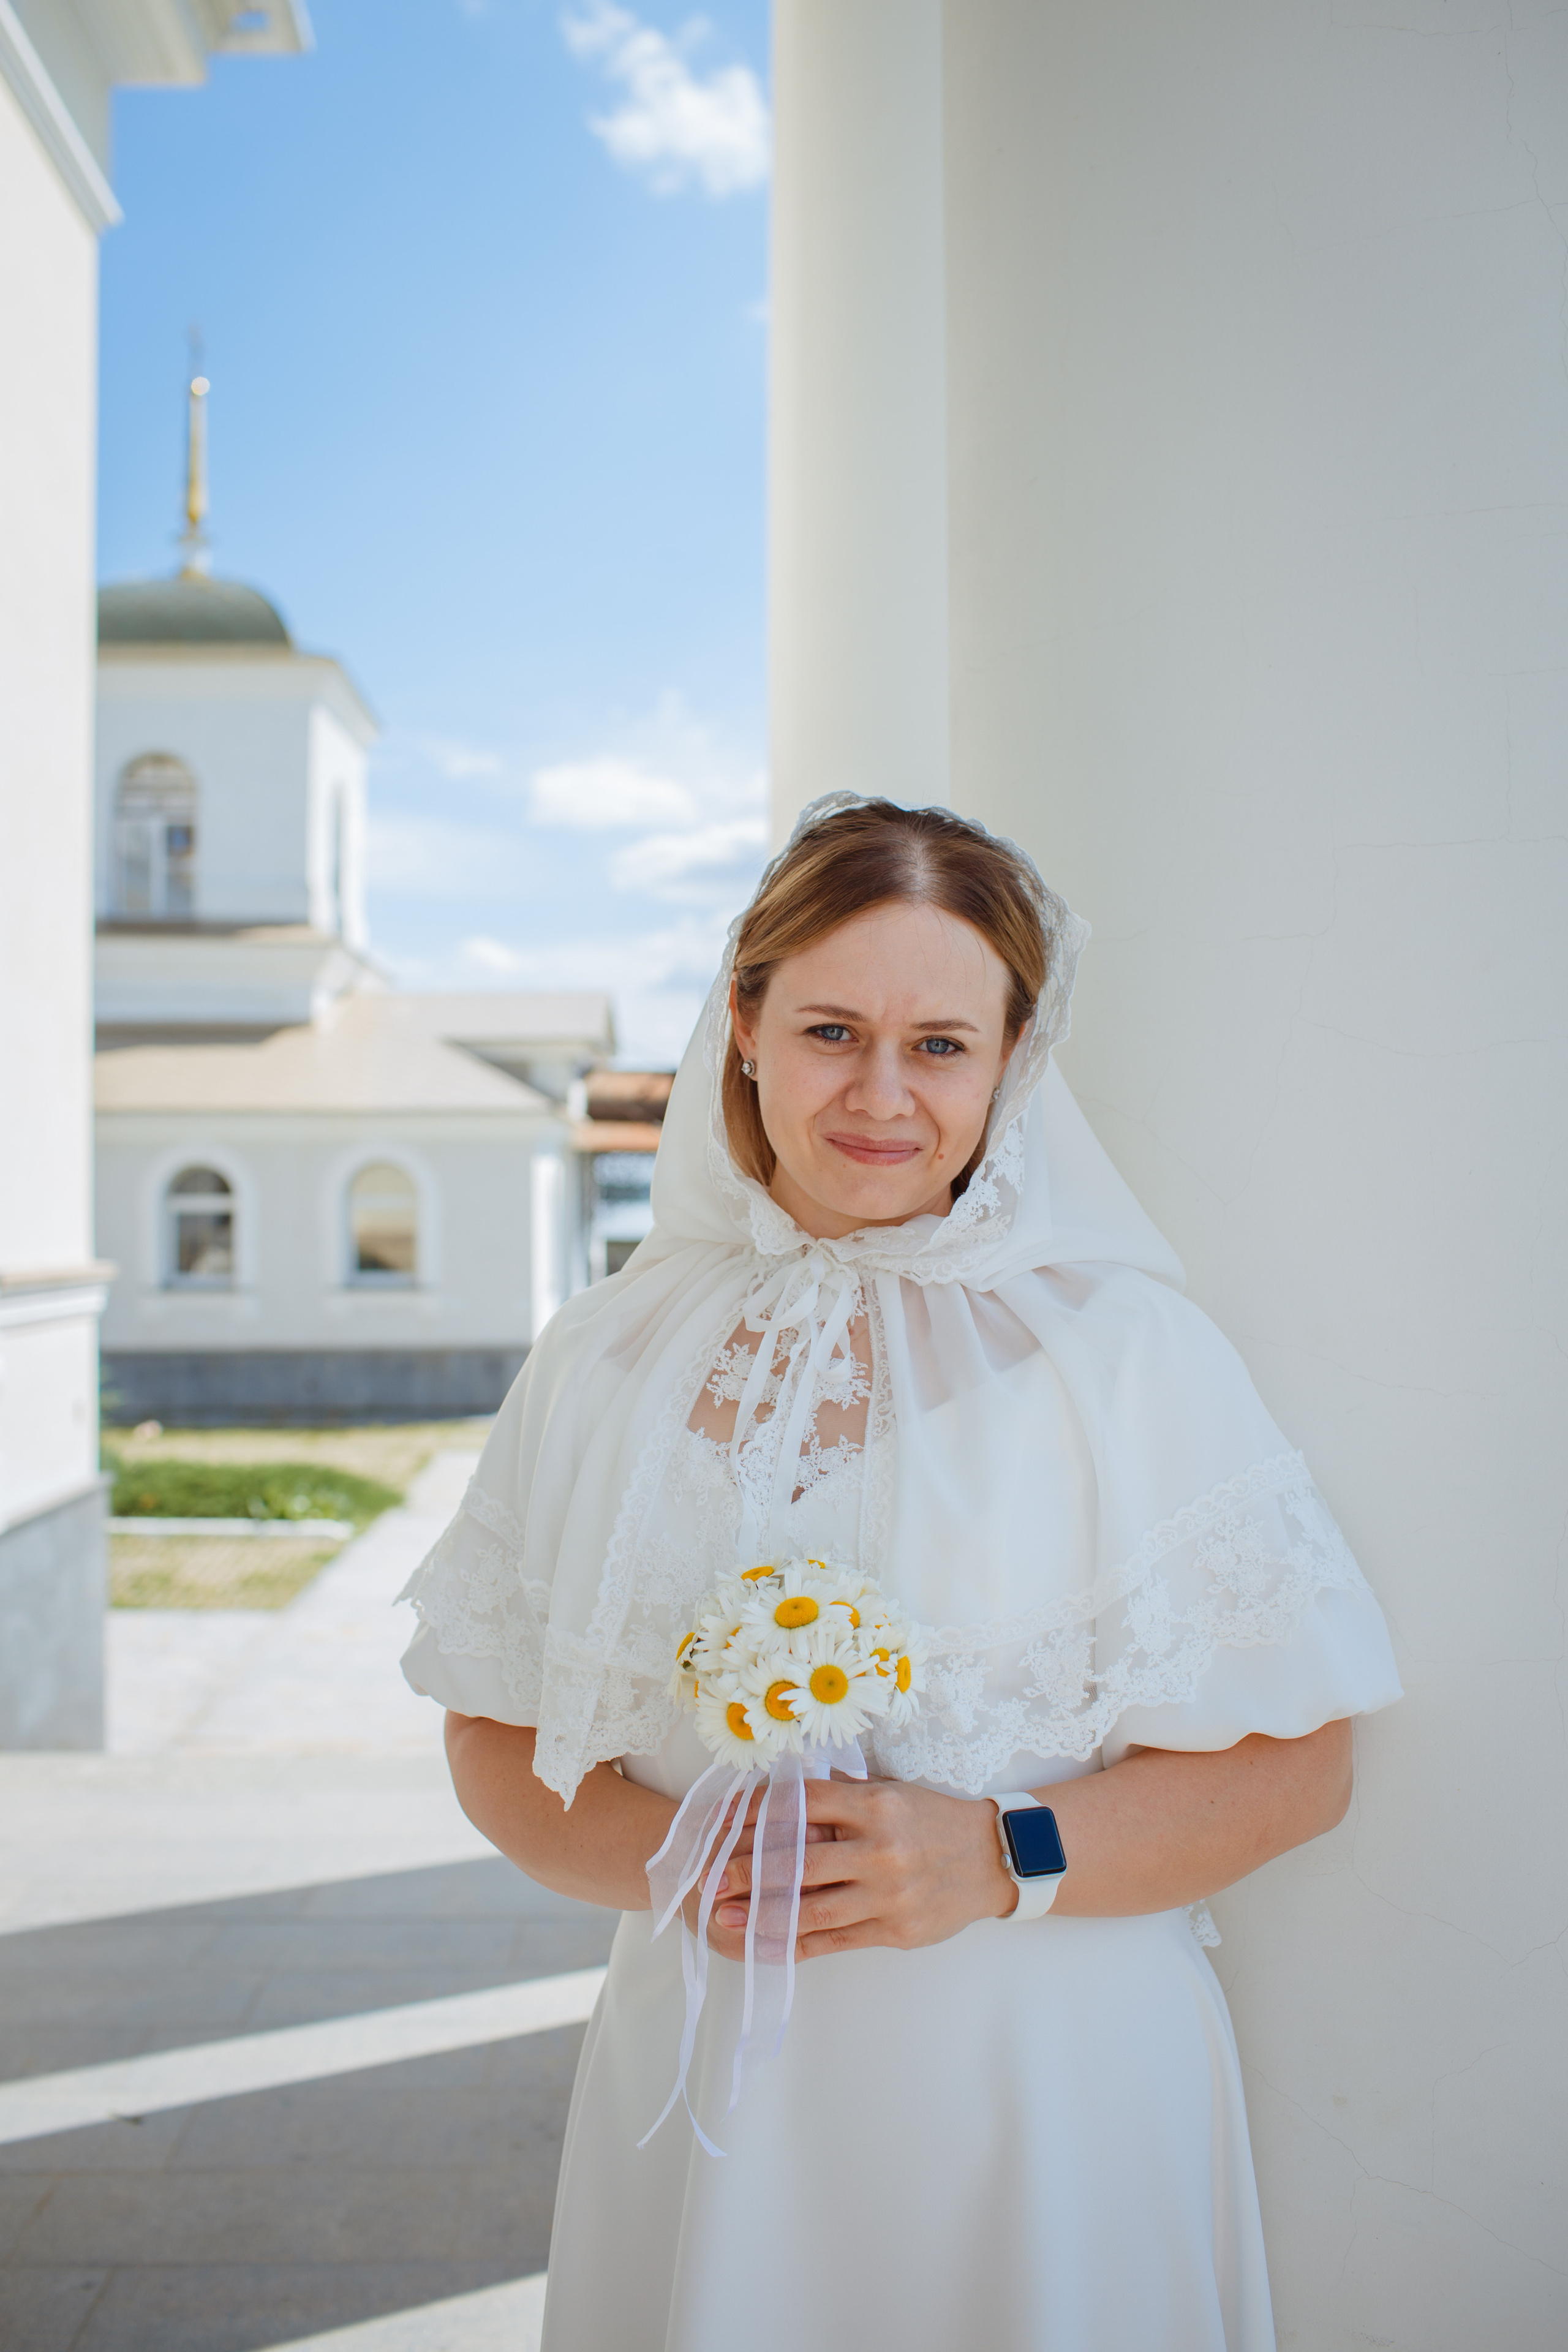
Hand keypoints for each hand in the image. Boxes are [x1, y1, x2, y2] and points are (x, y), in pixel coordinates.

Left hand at [708, 1775, 1015, 1959]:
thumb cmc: (934, 1820)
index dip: (756, 1812)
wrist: (991, 1860)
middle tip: (706, 1878)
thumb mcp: (892, 1792)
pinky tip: (766, 1943)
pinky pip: (835, 1941)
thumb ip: (843, 1795)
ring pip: (812, 1909)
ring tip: (724, 1915)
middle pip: (799, 1861)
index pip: (802, 1805)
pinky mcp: (894, 1931)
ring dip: (761, 1914)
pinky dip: (796, 1943)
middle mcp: (880, 1849)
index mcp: (876, 1806)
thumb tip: (784, 1790)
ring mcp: (888, 1894)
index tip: (721, 1820)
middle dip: (747, 1871)